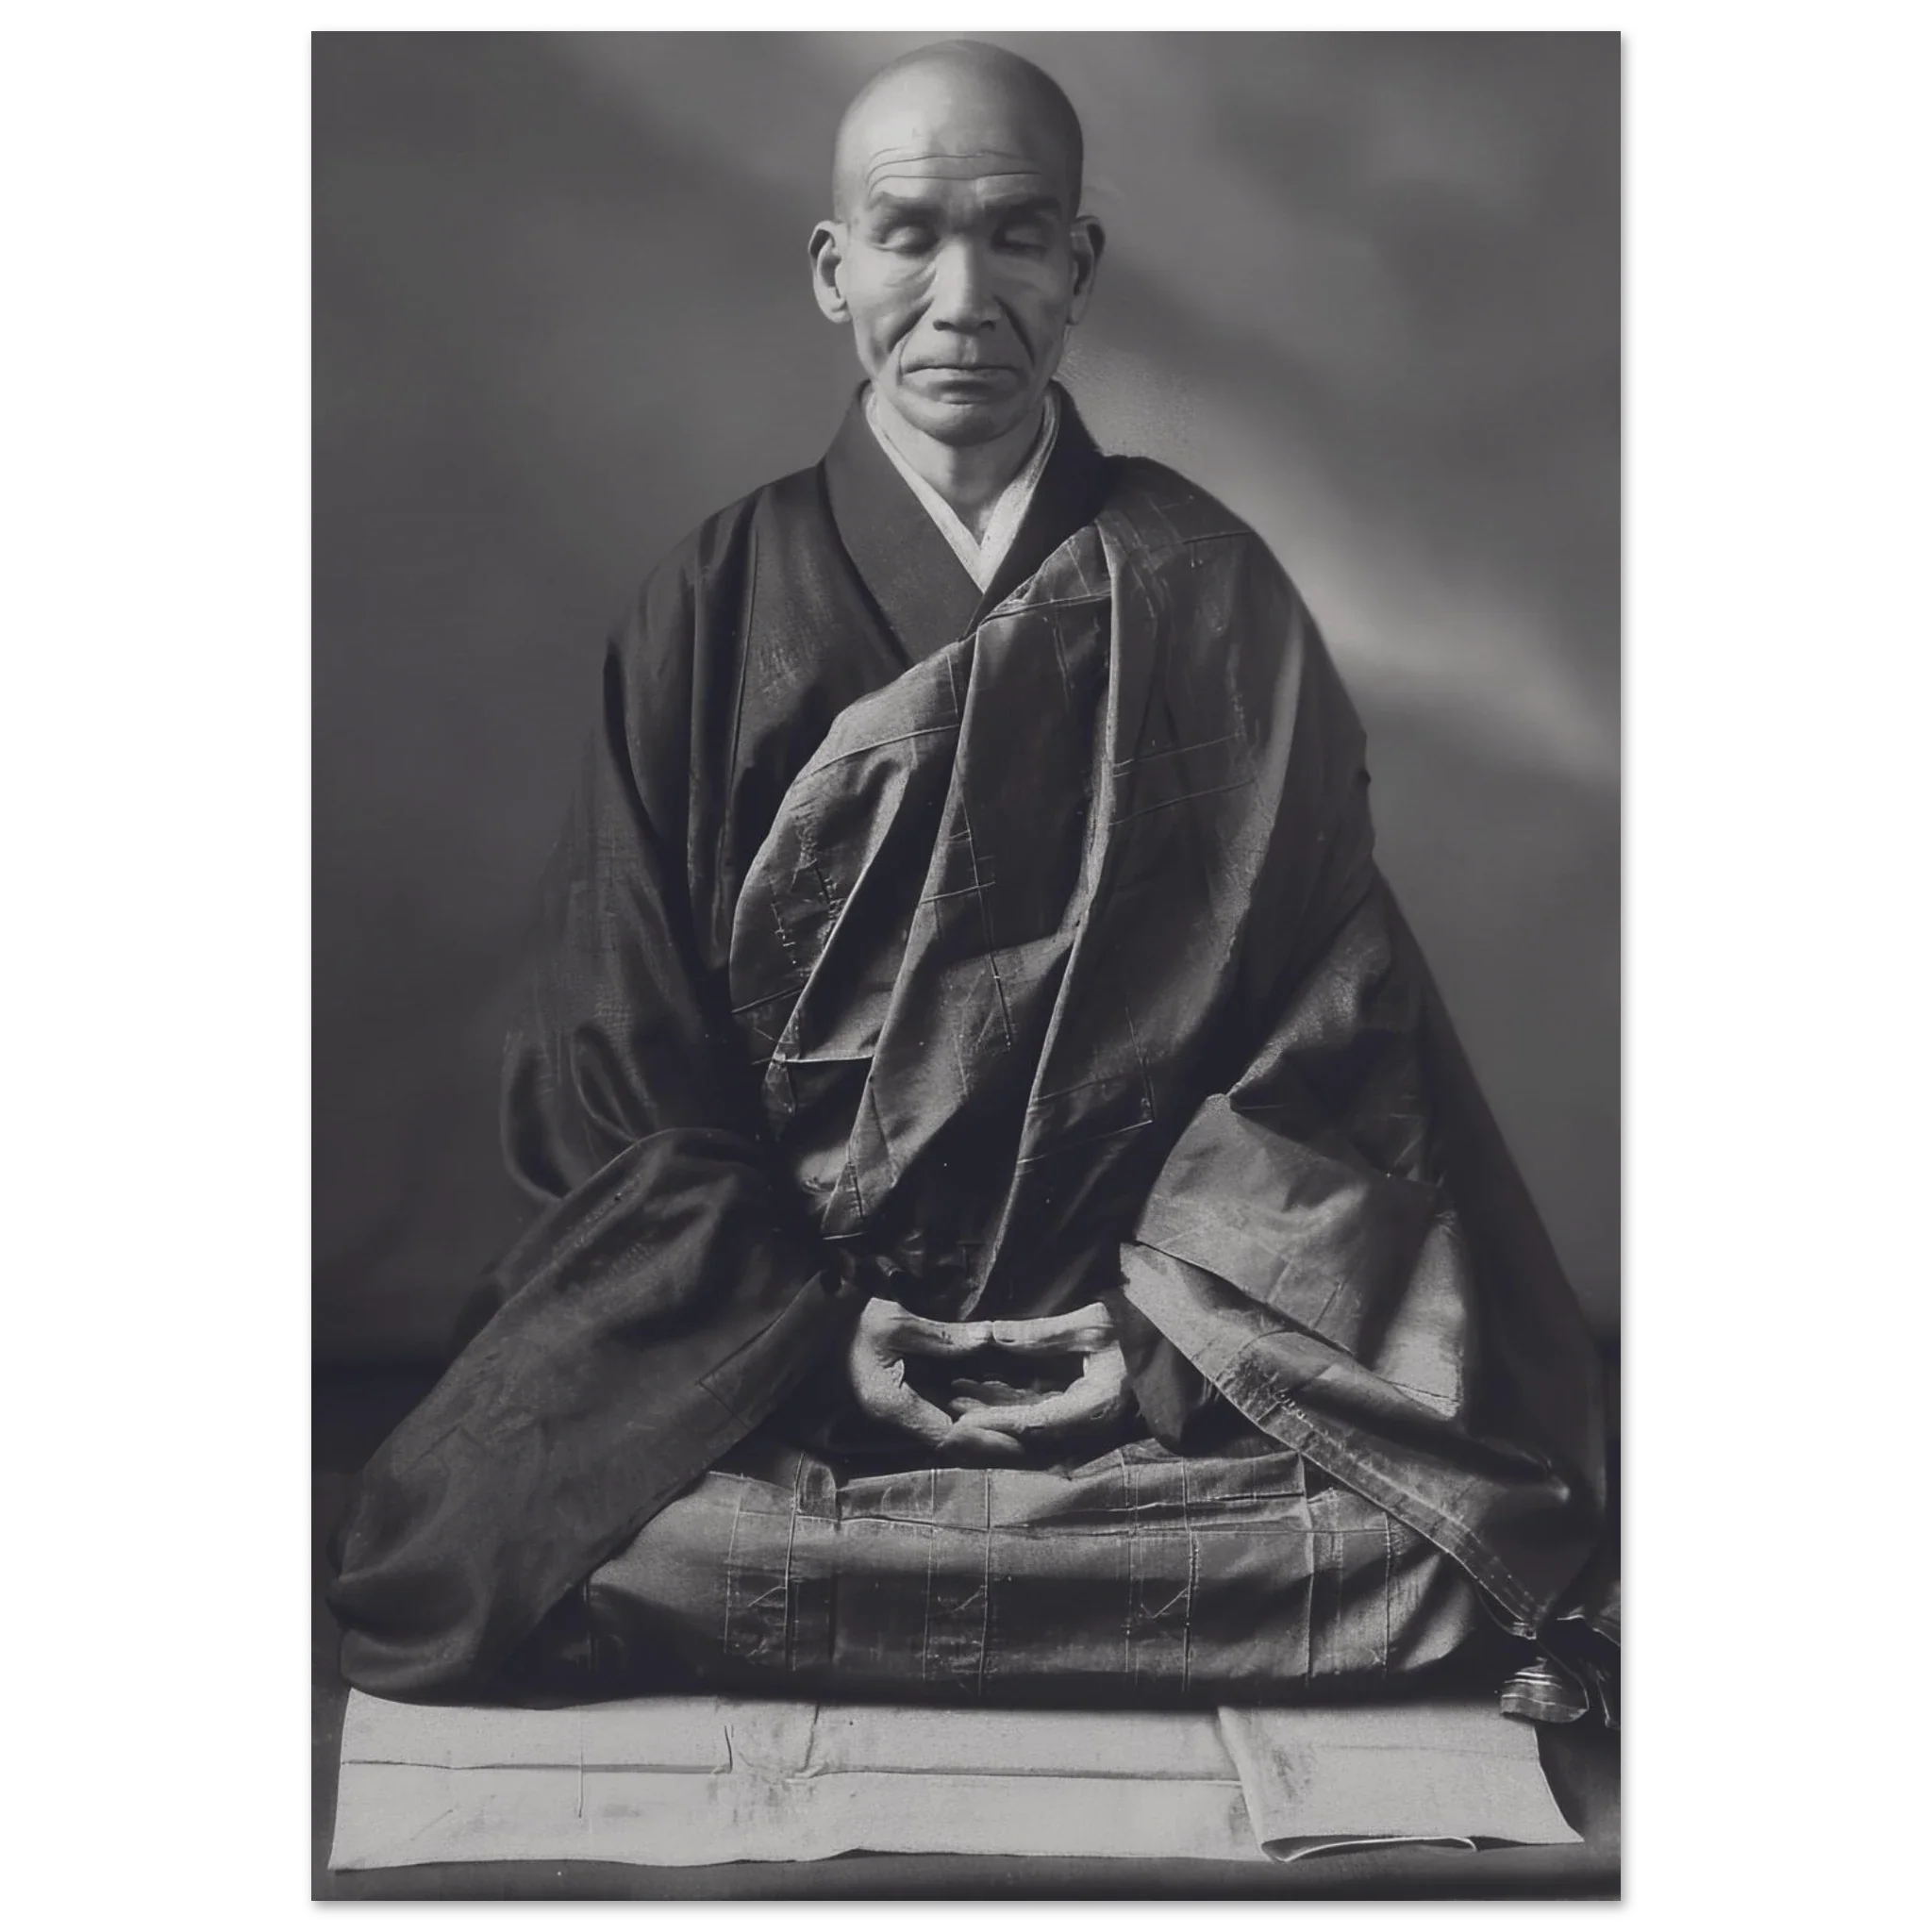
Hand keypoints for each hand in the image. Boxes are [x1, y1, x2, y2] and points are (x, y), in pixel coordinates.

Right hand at [844, 1297, 1026, 1462]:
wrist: (808, 1327)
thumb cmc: (846, 1322)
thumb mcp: (894, 1323)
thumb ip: (942, 1337)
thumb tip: (986, 1338)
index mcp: (893, 1404)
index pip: (950, 1435)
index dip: (986, 1440)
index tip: (1021, 1441)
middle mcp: (895, 1416)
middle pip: (951, 1440)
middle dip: (990, 1442)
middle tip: (1031, 1443)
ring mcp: (895, 1410)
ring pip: (945, 1428)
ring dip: (978, 1430)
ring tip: (1019, 1430)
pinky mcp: (897, 1399)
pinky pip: (936, 1414)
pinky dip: (964, 1414)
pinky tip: (989, 1407)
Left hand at [944, 1301, 1134, 1447]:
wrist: (1179, 1342)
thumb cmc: (1141, 1328)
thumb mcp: (1092, 1324)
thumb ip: (1041, 1334)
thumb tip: (992, 1333)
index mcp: (1096, 1408)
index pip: (1037, 1423)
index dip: (998, 1420)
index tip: (964, 1417)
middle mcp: (1093, 1425)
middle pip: (1029, 1432)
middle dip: (989, 1418)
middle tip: (951, 1404)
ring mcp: (1091, 1422)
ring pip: (1033, 1422)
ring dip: (997, 1408)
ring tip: (959, 1392)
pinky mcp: (1087, 1411)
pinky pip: (1044, 1413)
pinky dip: (1015, 1403)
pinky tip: (988, 1388)